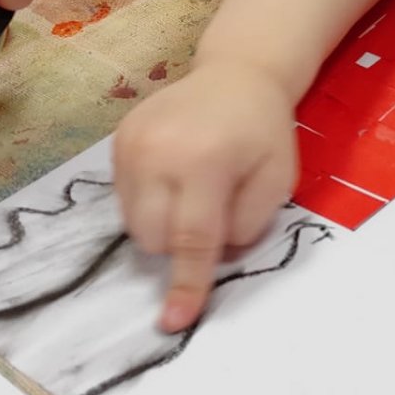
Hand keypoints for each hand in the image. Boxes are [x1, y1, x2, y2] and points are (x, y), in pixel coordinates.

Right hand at [114, 60, 298, 332]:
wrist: (236, 73)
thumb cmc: (264, 131)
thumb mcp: (277, 180)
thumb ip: (247, 225)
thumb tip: (212, 258)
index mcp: (205, 161)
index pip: (192, 238)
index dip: (186, 283)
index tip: (175, 321)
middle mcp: (158, 152)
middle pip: (154, 237)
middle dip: (181, 245)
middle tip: (213, 209)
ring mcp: (131, 144)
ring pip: (133, 224)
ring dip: (163, 226)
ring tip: (195, 189)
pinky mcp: (118, 141)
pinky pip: (123, 200)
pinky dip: (149, 203)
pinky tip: (175, 176)